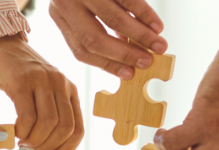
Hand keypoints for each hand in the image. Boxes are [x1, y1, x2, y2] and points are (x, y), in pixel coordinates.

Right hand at [0, 34, 83, 149]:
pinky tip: (14, 132)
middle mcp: (61, 83)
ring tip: (21, 142)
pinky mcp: (21, 80)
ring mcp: (42, 80)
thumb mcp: (41, 94)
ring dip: (33, 141)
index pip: (78, 130)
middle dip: (47, 148)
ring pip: (48, 124)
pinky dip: (22, 131)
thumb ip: (49, 116)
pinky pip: (28, 115)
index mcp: (69, 90)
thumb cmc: (16, 76)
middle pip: (65, 129)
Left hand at [49, 0, 166, 78]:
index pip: (81, 49)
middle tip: (147, 62)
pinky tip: (156, 24)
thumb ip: (95, 26)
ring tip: (159, 44)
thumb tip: (125, 52)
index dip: (107, 64)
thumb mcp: (78, 4)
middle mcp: (65, 2)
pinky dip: (144, 13)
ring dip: (139, 35)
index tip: (128, 74)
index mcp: (59, 14)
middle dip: (124, 54)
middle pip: (94, 39)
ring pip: (112, 20)